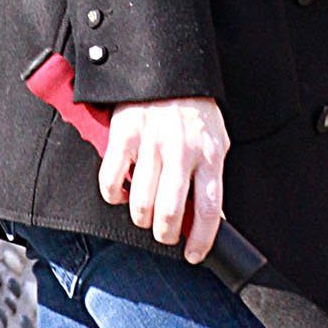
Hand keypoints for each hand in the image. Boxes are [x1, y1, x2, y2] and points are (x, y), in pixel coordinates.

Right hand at [100, 98, 228, 262]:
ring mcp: (151, 144)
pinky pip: (111, 180)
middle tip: (165, 235)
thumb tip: (208, 220)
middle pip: (171, 212)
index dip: (201, 240)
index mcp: (209, 156)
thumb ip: (211, 178)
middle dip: (166, 234)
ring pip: (141, 202)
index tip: (193, 255)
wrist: (169, 72)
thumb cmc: (196, 112)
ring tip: (145, 216)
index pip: (209, 210)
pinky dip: (113, 195)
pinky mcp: (124, 136)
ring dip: (141, 219)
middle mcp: (181, 152)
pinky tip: (121, 194)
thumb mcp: (216, 143)